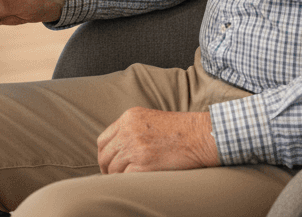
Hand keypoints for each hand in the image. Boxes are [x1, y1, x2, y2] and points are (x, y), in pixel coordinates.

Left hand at [97, 109, 219, 173]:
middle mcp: (128, 131)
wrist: (198, 135)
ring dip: (118, 177)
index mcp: (129, 117)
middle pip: (105, 155)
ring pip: (113, 169)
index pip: (103, 139)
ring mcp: (135, 147)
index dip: (104, 155)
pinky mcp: (143, 164)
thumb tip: (117, 148)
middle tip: (113, 177)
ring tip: (128, 180)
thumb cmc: (179, 130)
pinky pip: (125, 178)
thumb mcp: (150, 119)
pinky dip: (128, 183)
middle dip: (107, 168)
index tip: (108, 164)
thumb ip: (131, 129)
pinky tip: (136, 182)